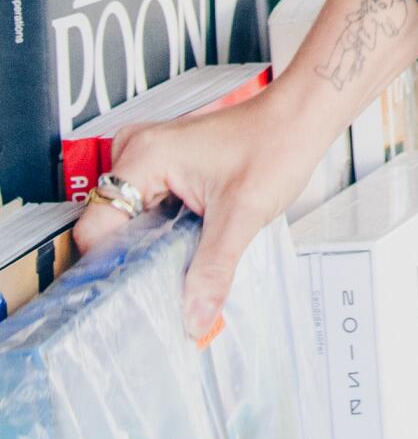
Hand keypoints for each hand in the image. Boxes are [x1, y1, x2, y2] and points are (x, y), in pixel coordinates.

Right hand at [73, 81, 328, 340]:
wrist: (301, 119)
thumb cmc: (275, 145)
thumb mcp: (242, 215)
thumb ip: (213, 270)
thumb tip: (193, 320)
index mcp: (144, 156)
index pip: (96, 229)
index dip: (111, 267)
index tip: (131, 299)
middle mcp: (138, 153)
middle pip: (110, 228)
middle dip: (131, 263)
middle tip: (157, 295)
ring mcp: (151, 159)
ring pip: (128, 224)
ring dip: (148, 251)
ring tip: (174, 277)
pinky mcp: (166, 168)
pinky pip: (146, 212)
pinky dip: (160, 236)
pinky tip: (181, 257)